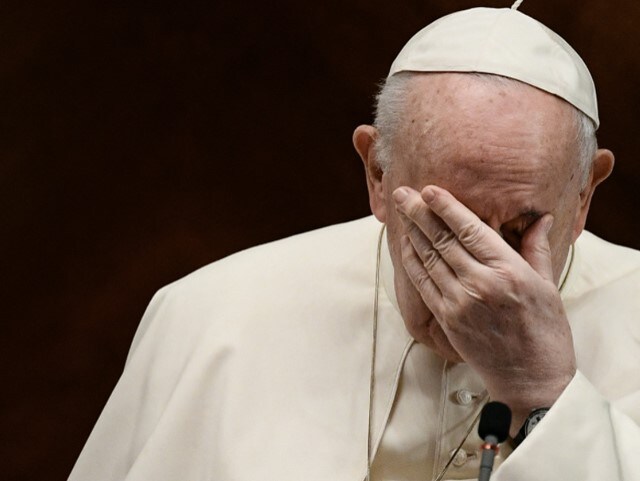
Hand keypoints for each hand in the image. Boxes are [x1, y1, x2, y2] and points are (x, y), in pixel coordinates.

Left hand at [393, 185, 576, 433]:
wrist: (531, 379)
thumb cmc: (545, 331)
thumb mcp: (547, 285)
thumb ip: (537, 248)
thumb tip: (540, 217)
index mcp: (509, 271)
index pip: (470, 230)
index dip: (446, 207)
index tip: (429, 189)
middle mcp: (480, 284)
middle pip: (442, 240)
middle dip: (419, 213)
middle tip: (402, 193)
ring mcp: (459, 303)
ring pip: (428, 258)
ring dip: (411, 232)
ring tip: (400, 211)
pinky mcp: (447, 319)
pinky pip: (423, 283)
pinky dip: (411, 261)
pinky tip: (404, 245)